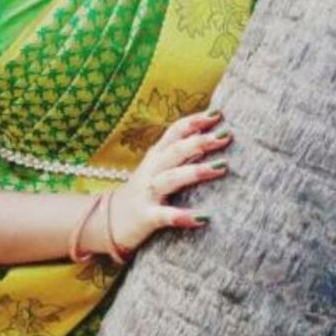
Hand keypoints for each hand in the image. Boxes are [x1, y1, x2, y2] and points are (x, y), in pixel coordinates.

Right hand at [108, 110, 232, 252]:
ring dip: (197, 171)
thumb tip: (208, 135)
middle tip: (226, 134)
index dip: (195, 121)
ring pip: (172, 178)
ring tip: (222, 167)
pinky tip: (203, 217)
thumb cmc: (144, 192)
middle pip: (175, 150)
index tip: (218, 113)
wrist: (109, 222)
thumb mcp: (158, 167)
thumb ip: (180, 152)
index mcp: (157, 156)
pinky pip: (166, 216)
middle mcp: (152, 170)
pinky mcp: (146, 217)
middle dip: (200, 141)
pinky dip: (183, 215)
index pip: (175, 131)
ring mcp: (148, 193)